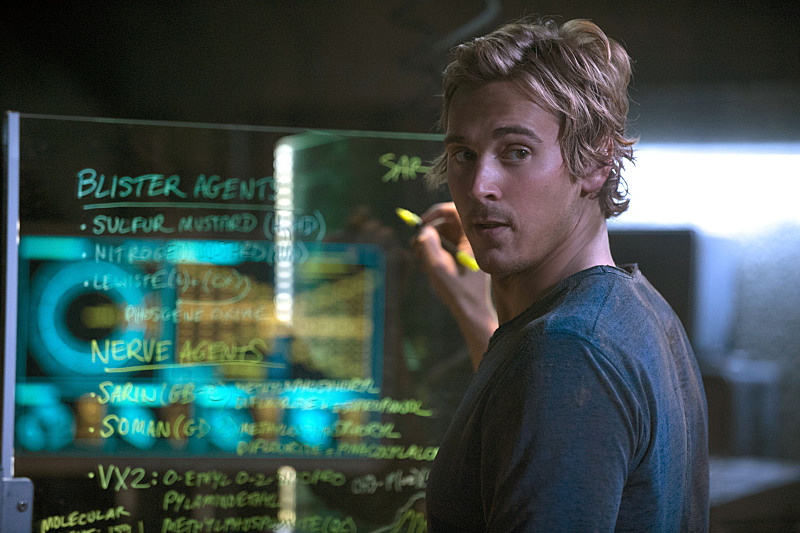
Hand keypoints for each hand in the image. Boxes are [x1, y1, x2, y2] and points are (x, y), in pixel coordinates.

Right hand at [413, 203, 497, 369]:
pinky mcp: (462, 258)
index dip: (435, 213)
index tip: (421, 224)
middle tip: (414, 245)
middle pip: (446, 224)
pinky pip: (445, 247)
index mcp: (472, 239)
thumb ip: (429, 246)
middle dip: (428, 231)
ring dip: (428, 243)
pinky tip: (426, 266)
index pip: (453, 212)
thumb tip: (424, 230)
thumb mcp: (439, 268)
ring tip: (418, 257)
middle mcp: (471, 241)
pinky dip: (433, 252)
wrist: (471, 312)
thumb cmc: (458, 292)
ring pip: (444, 236)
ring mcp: (467, 249)